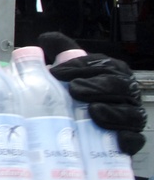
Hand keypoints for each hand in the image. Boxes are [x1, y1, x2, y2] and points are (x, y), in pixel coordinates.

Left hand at [38, 32, 147, 155]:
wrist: (87, 129)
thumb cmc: (80, 96)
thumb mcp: (71, 72)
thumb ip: (62, 53)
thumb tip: (44, 39)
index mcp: (114, 72)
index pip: (101, 65)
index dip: (79, 67)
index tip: (57, 72)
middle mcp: (126, 92)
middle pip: (118, 86)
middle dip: (97, 86)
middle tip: (74, 89)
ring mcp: (131, 116)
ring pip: (129, 113)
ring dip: (112, 112)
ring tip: (93, 110)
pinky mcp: (131, 139)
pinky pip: (134, 139)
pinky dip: (127, 139)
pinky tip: (117, 138)